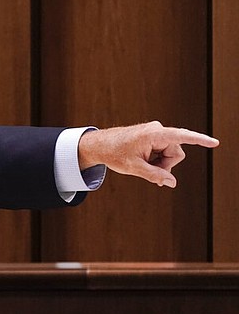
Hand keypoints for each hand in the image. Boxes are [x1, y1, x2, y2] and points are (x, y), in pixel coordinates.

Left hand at [77, 121, 218, 187]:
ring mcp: (156, 132)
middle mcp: (158, 129)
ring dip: (160, 163)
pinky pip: (163, 151)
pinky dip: (156, 159)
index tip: (215, 143)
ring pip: (170, 154)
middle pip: (176, 153)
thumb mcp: (134, 168)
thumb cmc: (114, 154)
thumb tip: (173, 183)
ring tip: (142, 163)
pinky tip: (143, 160)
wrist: (99, 145)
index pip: (182, 136)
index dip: (200, 140)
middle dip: (166, 165)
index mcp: (154, 134)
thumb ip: (155, 176)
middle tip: (147, 169)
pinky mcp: (153, 136)